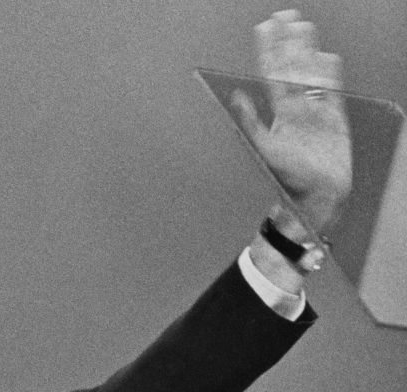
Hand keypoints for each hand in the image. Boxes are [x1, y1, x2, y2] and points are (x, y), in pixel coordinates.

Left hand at [231, 10, 350, 231]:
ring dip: (307, 51)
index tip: (266, 28)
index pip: (272, 74)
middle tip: (285, 16)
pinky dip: (329, 74)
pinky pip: (332, 91)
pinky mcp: (335, 119)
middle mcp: (296, 108)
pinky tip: (324, 57)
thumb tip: (235, 96)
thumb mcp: (264, 149)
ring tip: (302, 27)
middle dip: (289, 42)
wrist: (317, 196)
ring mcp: (316, 111)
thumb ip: (250, 121)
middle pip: (292, 67)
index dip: (269, 51)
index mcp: (278, 113)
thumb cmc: (288, 178)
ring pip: (312, 73)